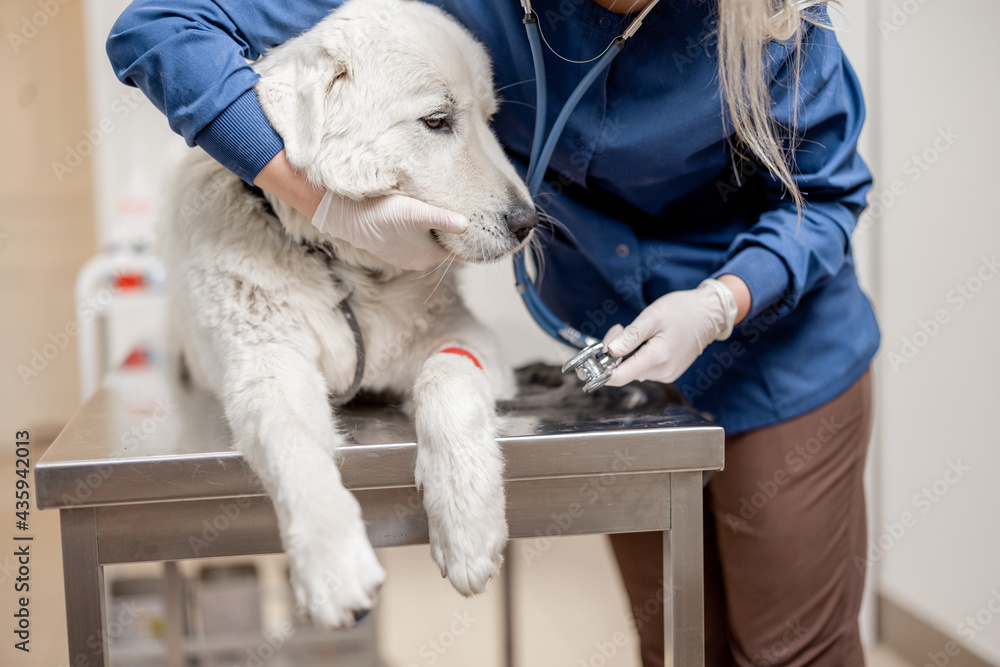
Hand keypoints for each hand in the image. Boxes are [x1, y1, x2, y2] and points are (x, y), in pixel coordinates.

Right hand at [311, 190, 468, 270]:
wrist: (346, 217)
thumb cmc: (381, 213)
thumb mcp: (415, 213)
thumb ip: (442, 218)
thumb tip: (468, 224)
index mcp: (431, 255)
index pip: (463, 252)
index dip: (477, 241)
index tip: (493, 232)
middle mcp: (420, 261)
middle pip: (448, 247)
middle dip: (458, 235)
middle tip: (474, 215)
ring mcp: (405, 257)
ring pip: (431, 244)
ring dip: (439, 232)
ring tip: (450, 213)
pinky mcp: (392, 249)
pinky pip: (415, 242)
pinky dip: (423, 232)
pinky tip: (421, 218)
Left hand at [603, 278, 739, 385]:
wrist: (710, 314)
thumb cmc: (682, 310)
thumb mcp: (653, 316)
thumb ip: (631, 336)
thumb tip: (610, 352)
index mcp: (657, 358)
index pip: (619, 377)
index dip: (600, 371)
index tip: (588, 361)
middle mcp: (662, 372)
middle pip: (623, 371)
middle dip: (614, 352)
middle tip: (619, 328)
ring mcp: (666, 374)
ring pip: (632, 369)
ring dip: (625, 353)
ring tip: (633, 329)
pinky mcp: (668, 372)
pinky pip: (643, 367)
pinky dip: (636, 355)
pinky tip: (644, 339)